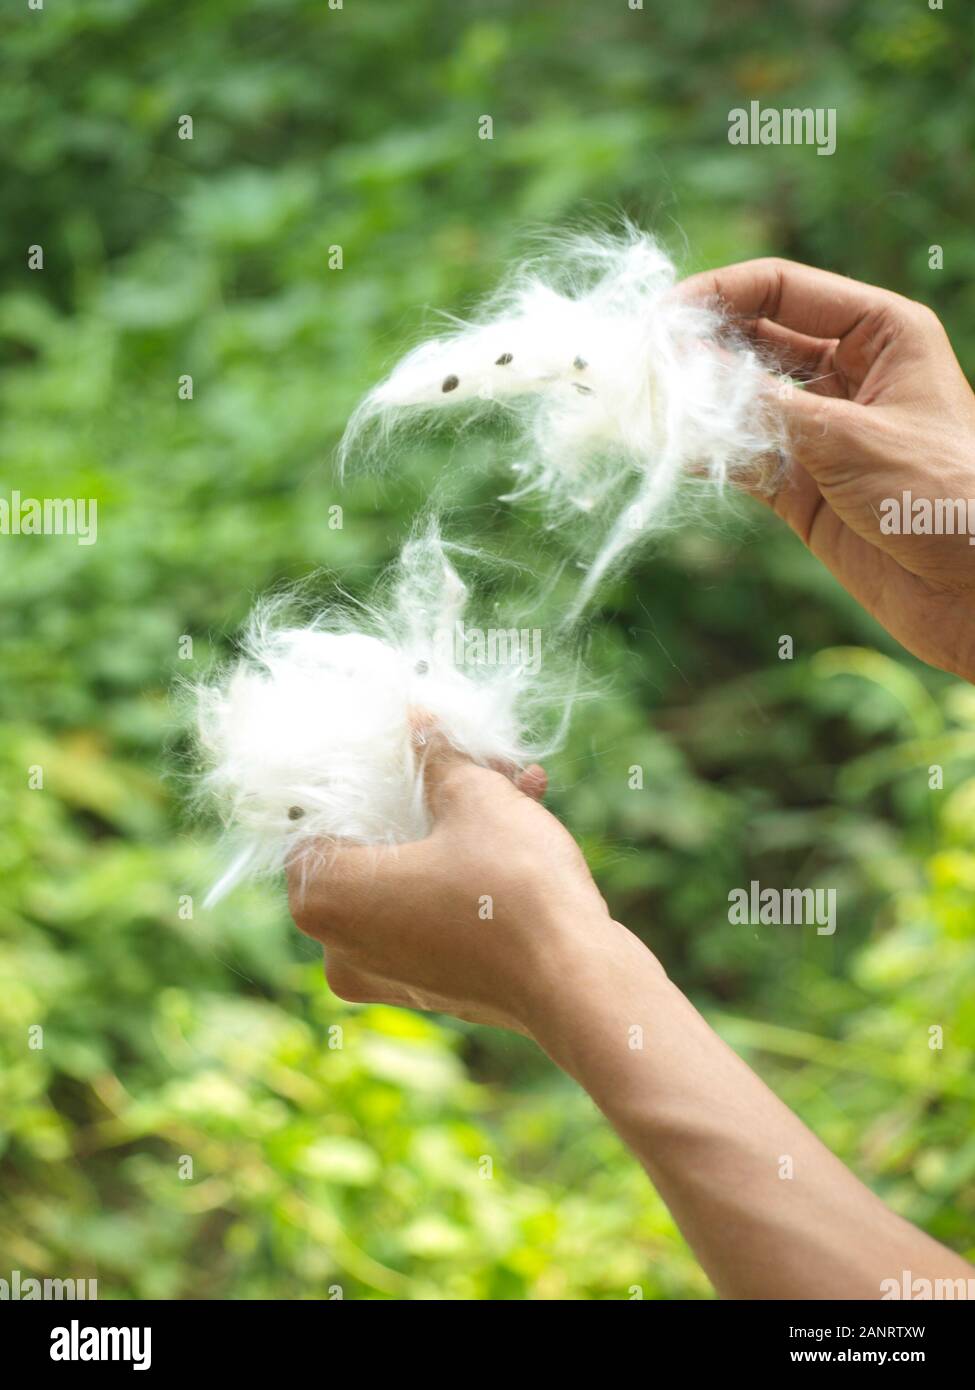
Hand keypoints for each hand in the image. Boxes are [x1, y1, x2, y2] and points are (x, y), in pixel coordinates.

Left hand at [286, 730, 618, 1034]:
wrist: (577, 982)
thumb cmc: (513, 890)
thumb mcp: (475, 799)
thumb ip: (436, 756)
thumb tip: (417, 720)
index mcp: (326, 900)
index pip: (313, 822)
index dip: (356, 778)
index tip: (396, 751)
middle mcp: (340, 946)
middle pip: (369, 847)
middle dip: (424, 797)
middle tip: (467, 760)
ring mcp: (384, 972)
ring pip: (409, 876)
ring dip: (456, 827)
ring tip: (512, 781)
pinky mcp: (429, 986)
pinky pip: (433, 910)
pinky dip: (465, 870)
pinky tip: (523, 818)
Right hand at [680, 258, 974, 681]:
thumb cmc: (944, 497)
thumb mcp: (849, 438)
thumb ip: (762, 405)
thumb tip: (684, 370)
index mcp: (880, 333)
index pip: (783, 289)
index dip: (720, 295)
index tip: (663, 317)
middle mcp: (847, 374)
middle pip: (754, 341)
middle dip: (699, 349)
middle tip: (643, 363)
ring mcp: (820, 432)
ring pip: (740, 401)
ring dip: (695, 403)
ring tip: (646, 406)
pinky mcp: (801, 488)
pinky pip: (739, 458)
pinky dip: (704, 454)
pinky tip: (670, 450)